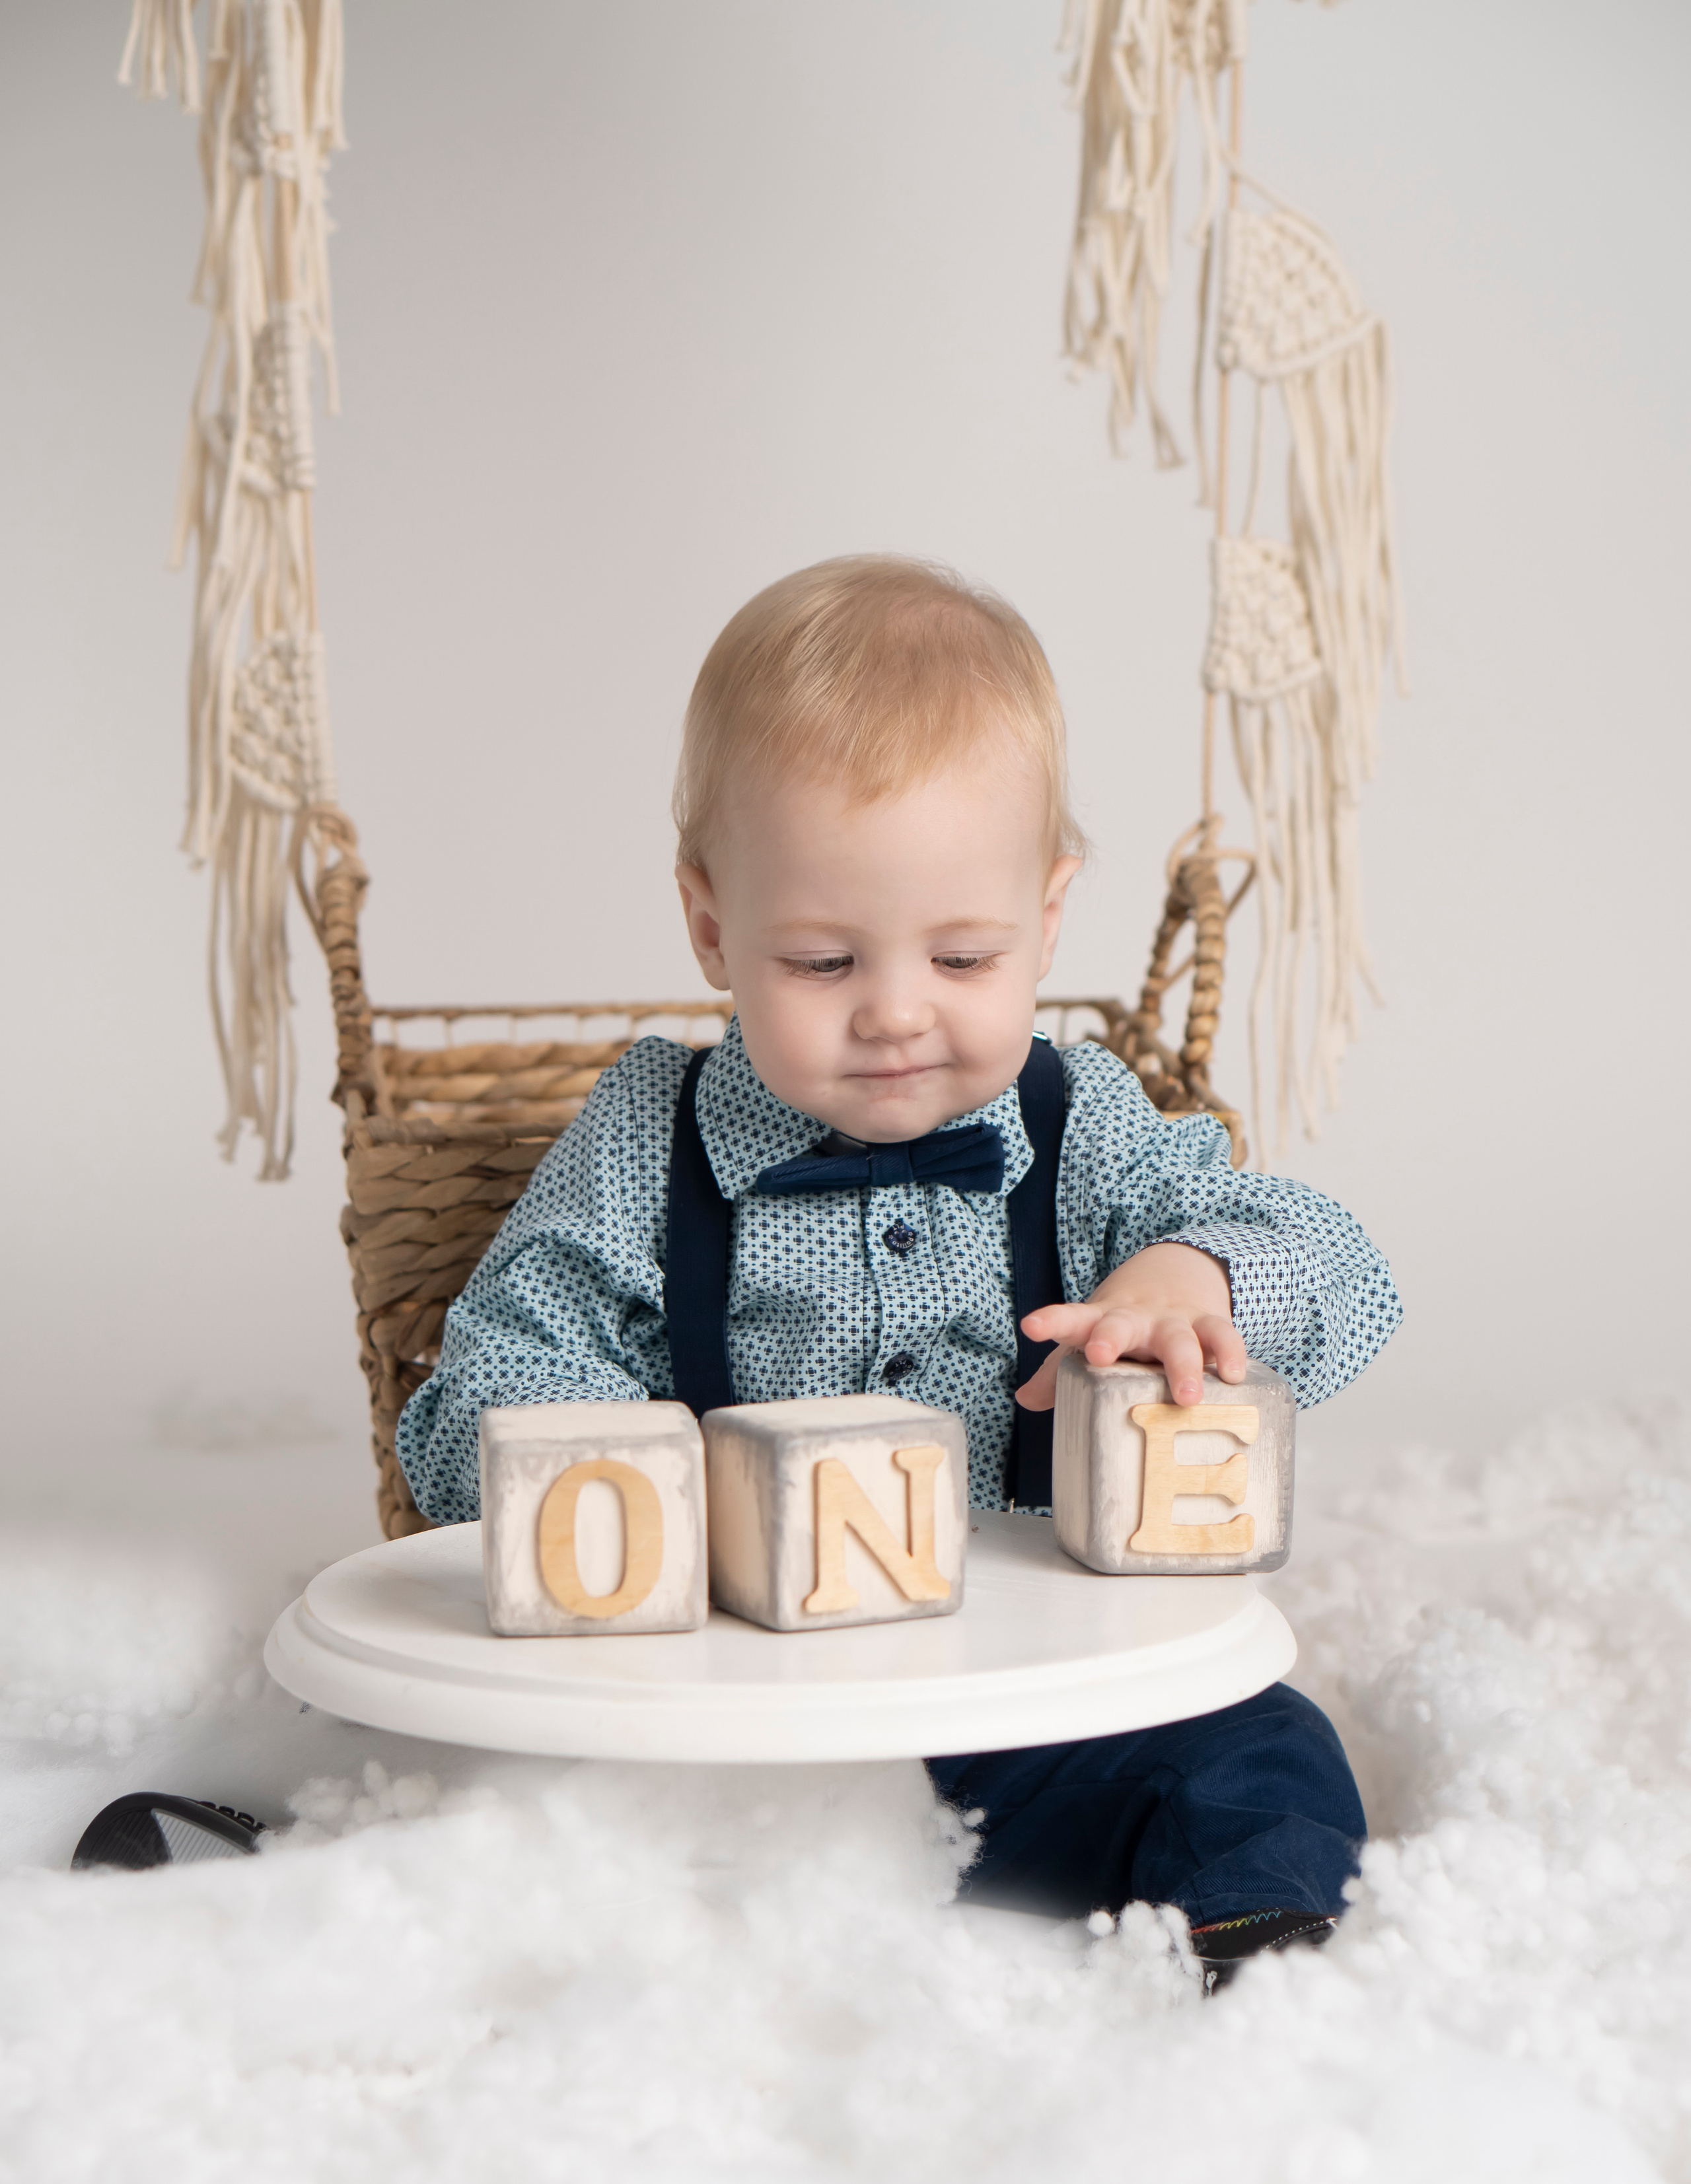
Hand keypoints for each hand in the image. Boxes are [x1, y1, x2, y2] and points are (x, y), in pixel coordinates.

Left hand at [1014, 1241, 1247, 1411]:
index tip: (1032, 1326)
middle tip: (1101, 1355)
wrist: (1175, 1273)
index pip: (1071, 1320)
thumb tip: (1025, 1399)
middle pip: (1120, 1324)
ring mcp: (1174, 1321)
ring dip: (1183, 1365)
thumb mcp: (1090, 1340)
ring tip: (1188, 1396)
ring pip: (1179, 1338)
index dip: (1052, 1323)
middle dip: (1110, 1337)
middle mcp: (1136, 1319)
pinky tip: (1234, 1376)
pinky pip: (1223, 1336)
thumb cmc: (1123, 1325)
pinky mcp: (1209, 1324)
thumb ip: (1057, 1373)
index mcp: (1100, 1322)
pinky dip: (1230, 1353)